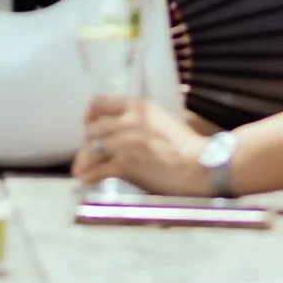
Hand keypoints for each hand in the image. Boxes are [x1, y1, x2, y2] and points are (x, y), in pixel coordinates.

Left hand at [68, 97, 211, 195]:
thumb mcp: (161, 119)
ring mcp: (123, 142)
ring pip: (90, 149)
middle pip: (92, 129)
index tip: (88, 124)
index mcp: (137, 106)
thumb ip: (140, 120)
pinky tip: (87, 180)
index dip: (90, 114)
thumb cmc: (187, 146)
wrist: (199, 165)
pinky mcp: (124, 164)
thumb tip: (123, 128)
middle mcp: (127, 120)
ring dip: (84, 161)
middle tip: (91, 153)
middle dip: (88, 142)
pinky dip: (89, 176)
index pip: (100, 102)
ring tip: (83, 169)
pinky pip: (96, 170)